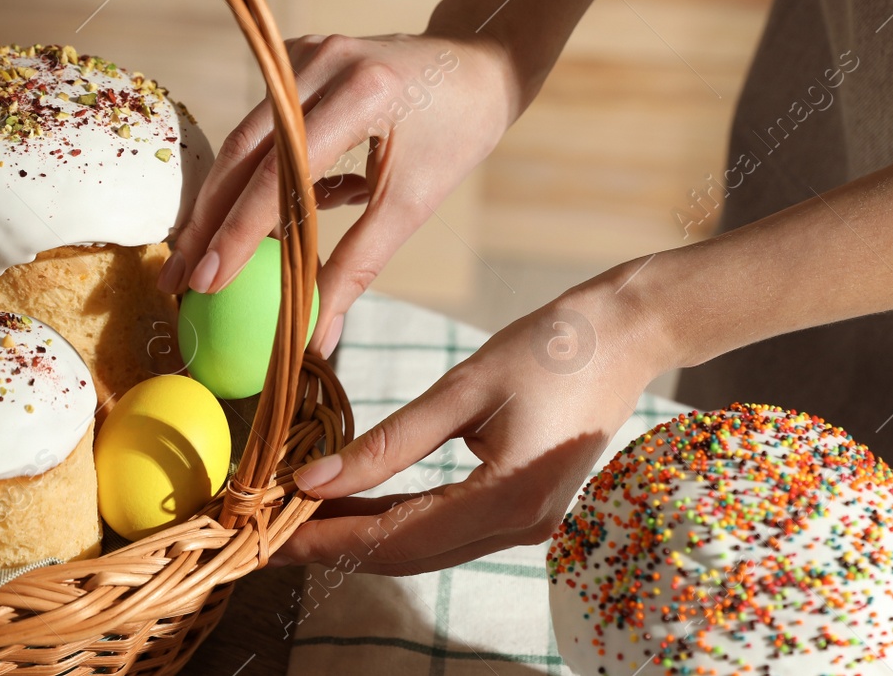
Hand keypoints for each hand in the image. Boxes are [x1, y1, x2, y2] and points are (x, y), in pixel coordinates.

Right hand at [159, 31, 521, 355]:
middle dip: (207, 221)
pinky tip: (236, 220)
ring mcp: (304, 53)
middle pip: (243, 150)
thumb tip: (317, 335)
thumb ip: (360, 265)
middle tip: (179, 280)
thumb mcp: (414, 203)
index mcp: (362, 92)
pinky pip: (259, 126)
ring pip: (242, 137)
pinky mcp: (294, 59)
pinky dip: (247, 173)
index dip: (237, 232)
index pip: (280, 171)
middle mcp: (324, 62)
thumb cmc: (456, 134)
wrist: (477, 65)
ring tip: (196, 259)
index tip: (206, 284)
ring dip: (220, 200)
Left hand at [268, 273, 677, 574]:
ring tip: (297, 516)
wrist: (627, 336)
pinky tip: (353, 501)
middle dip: (333, 546)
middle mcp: (520, 528)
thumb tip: (314, 479)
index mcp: (507, 500)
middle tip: (266, 532)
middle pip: (406, 556)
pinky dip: (396, 518)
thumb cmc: (550, 346)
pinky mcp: (524, 508)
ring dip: (361, 534)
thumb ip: (388, 441)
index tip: (267, 536)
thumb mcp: (463, 387)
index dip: (326, 541)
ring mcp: (526, 524)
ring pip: (424, 548)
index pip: (395, 540)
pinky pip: (446, 527)